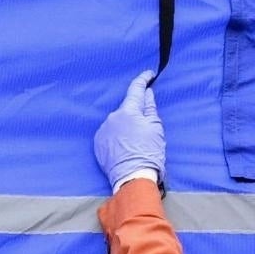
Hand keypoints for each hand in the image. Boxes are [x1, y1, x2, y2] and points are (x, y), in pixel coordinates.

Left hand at [91, 71, 165, 188]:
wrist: (133, 178)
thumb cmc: (148, 153)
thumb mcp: (155, 128)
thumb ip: (150, 108)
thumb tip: (147, 94)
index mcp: (127, 111)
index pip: (135, 89)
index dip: (143, 80)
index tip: (149, 75)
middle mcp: (112, 118)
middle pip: (127, 108)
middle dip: (136, 112)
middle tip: (147, 125)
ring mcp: (103, 131)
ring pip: (118, 122)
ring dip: (126, 126)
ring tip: (136, 142)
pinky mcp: (98, 144)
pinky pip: (110, 134)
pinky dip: (118, 136)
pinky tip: (126, 147)